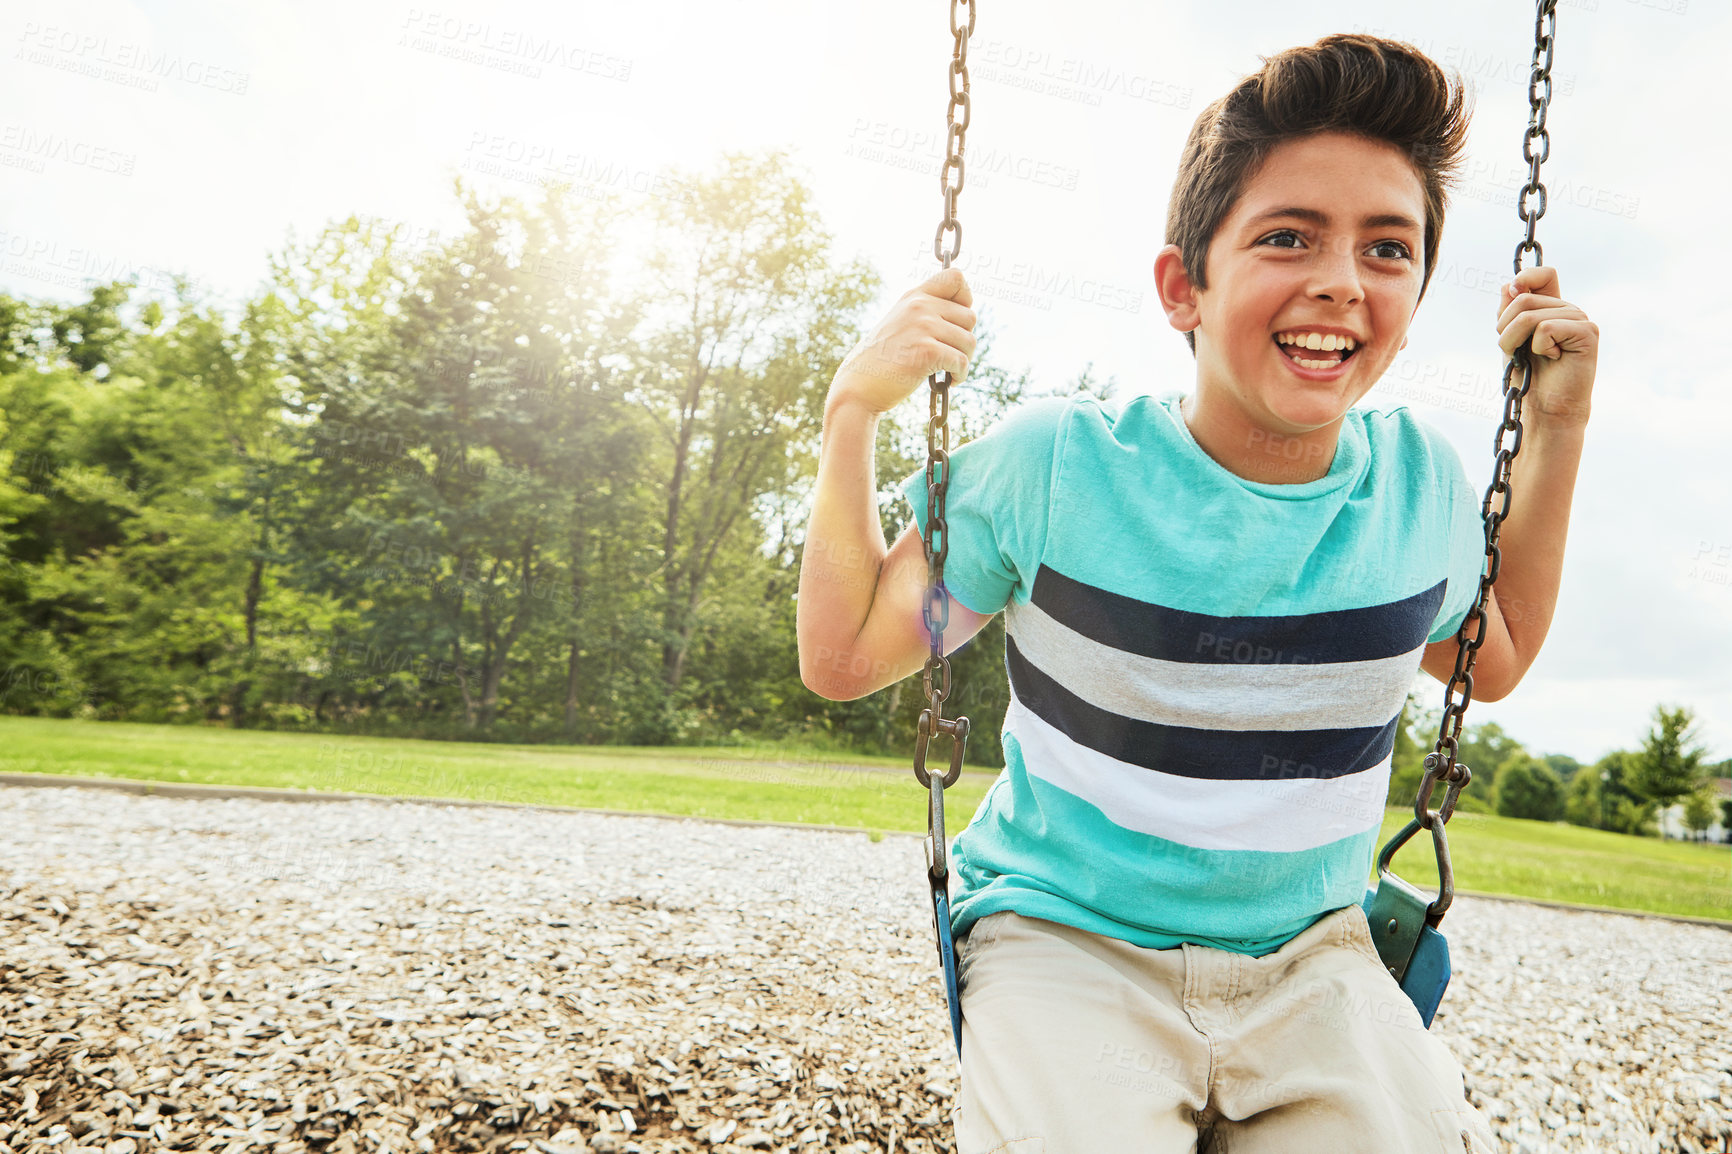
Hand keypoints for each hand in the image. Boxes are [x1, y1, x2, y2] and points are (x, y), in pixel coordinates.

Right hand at [830, 267, 976, 415]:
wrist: (858, 386)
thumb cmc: (882, 361)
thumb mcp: (901, 324)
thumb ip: (926, 314)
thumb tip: (967, 315)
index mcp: (913, 297)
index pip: (956, 278)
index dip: (965, 299)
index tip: (957, 321)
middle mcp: (919, 306)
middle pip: (970, 317)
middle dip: (964, 340)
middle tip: (949, 355)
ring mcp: (923, 327)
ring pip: (969, 341)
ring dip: (964, 360)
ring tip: (947, 371)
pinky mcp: (927, 351)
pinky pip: (962, 361)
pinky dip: (960, 375)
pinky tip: (949, 381)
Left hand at [1495, 265, 1596, 426]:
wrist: (1544, 407)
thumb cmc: (1527, 375)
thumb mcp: (1510, 338)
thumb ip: (1510, 310)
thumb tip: (1510, 284)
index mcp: (1551, 307)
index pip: (1544, 273)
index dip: (1524, 277)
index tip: (1512, 292)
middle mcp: (1568, 309)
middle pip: (1523, 298)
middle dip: (1504, 328)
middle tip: (1514, 351)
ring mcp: (1580, 319)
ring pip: (1529, 315)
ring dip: (1514, 341)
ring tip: (1530, 358)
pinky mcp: (1588, 333)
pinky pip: (1546, 328)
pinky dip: (1538, 347)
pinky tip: (1552, 358)